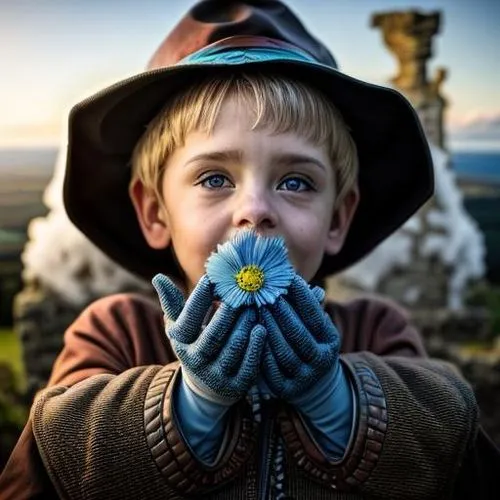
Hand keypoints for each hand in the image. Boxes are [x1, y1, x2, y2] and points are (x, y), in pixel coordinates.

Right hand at [152, 273, 266, 403]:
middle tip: (240, 293)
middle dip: (227, 314)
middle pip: (212, 336)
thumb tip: (158, 276)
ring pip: (232, 350)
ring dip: (243, 327)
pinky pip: (248, 367)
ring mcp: (217, 376)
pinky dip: (255, 348)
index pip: (187, 321)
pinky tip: (261, 329)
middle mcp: (196, 361)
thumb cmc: (195, 342)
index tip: (210, 278)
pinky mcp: (237, 386)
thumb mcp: (180, 326)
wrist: (206, 386)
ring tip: (253, 307)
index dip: (198, 300)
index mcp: (181, 343)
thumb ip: (172, 303)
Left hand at [261, 275, 339, 400]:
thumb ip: (306, 306)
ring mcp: (304, 378)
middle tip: (265, 292)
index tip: (287, 278)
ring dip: (268, 328)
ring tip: (256, 309)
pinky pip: (271, 369)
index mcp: (331, 342)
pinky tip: (251, 333)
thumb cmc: (310, 344)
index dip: (301, 296)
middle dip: (281, 310)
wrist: (314, 386)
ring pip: (283, 351)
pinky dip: (261, 350)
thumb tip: (292, 277)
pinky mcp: (286, 390)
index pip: (315, 316)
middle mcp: (321, 361)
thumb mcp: (316, 328)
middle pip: (298, 333)